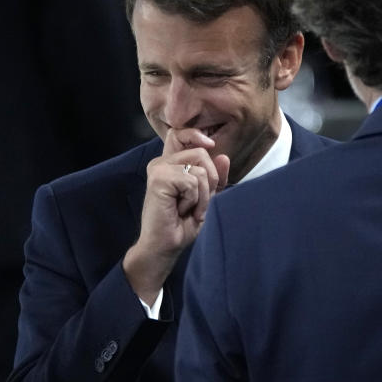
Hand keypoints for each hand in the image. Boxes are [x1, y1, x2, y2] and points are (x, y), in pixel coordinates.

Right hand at [123, 128, 229, 303]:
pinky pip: (192, 181)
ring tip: (189, 210)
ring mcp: (158, 168)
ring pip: (200, 169)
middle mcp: (161, 162)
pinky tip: (182, 211)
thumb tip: (223, 156)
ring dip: (202, 195)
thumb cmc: (183, 225)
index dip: (196, 135)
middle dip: (210, 181)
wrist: (166, 247)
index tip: (211, 145)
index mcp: (170, 164)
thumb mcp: (206, 199)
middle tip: (198, 203)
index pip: (181, 134)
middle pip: (201, 153)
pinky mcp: (158, 178)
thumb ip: (215, 178)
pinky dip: (194, 200)